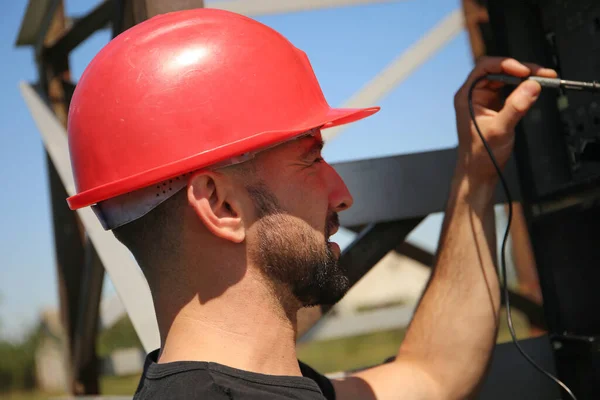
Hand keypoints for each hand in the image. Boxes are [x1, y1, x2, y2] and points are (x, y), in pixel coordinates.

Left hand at [453, 57, 556, 181]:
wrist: (478, 172)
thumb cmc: (480, 155)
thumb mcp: (500, 129)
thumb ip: (516, 107)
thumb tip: (531, 86)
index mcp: (467, 96)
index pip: (484, 67)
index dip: (505, 64)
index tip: (524, 71)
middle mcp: (474, 95)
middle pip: (498, 70)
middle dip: (521, 70)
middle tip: (541, 73)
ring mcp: (484, 100)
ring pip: (506, 79)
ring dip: (524, 78)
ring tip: (543, 79)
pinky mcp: (495, 106)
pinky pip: (510, 90)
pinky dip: (523, 88)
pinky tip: (534, 89)